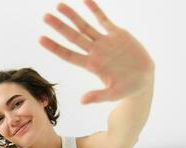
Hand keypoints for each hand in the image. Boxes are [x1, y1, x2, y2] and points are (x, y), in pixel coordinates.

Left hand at [40, 0, 154, 103]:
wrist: (144, 78)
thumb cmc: (127, 89)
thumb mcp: (113, 94)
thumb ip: (98, 96)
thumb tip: (82, 101)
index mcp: (92, 65)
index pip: (68, 54)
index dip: (54, 47)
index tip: (40, 39)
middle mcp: (95, 51)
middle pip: (73, 37)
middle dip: (59, 27)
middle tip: (45, 17)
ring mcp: (105, 42)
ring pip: (85, 26)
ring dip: (73, 16)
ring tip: (59, 5)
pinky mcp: (117, 34)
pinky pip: (103, 20)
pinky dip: (95, 10)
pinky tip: (86, 0)